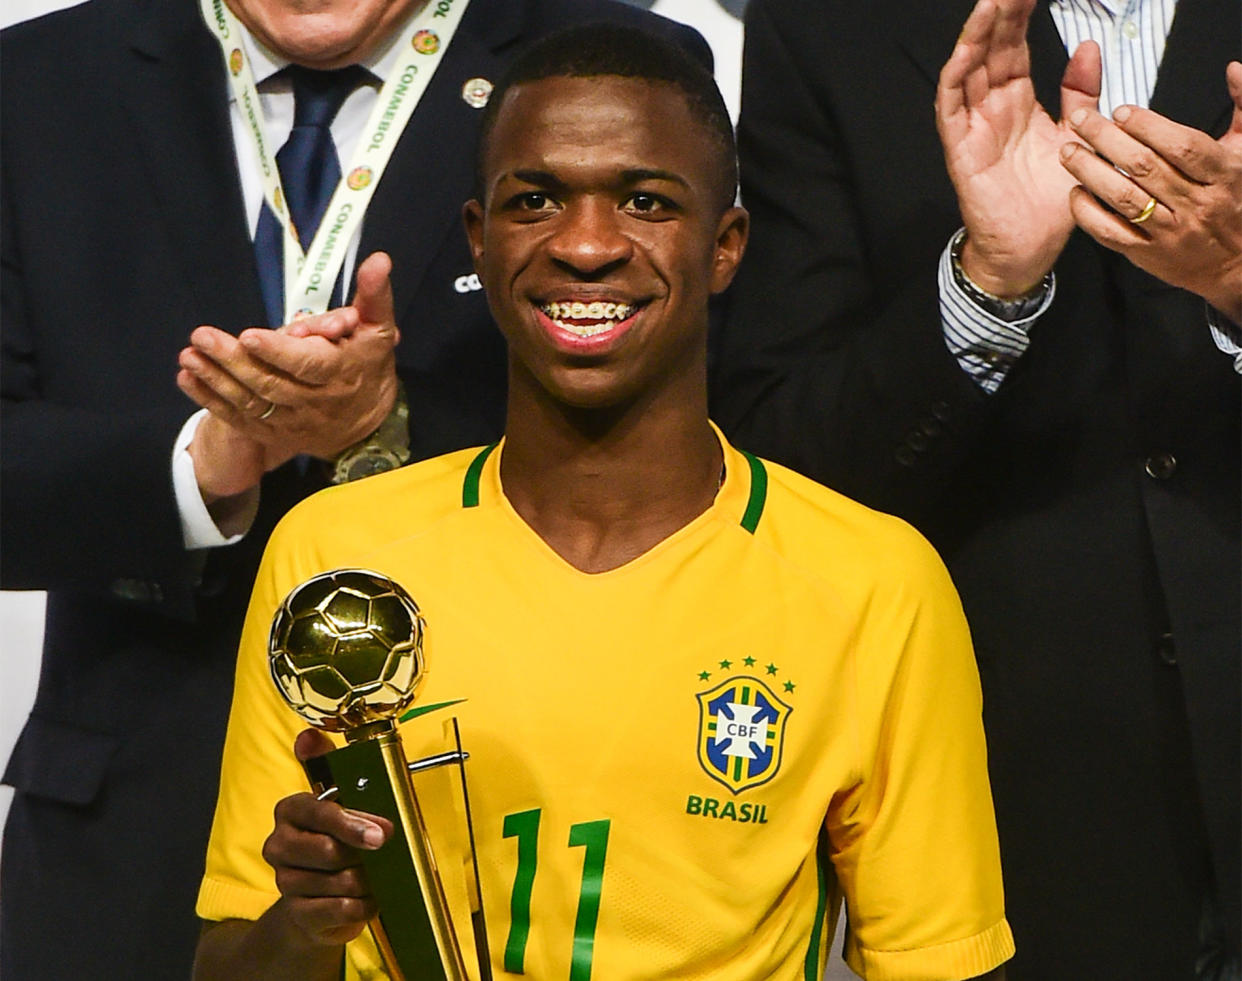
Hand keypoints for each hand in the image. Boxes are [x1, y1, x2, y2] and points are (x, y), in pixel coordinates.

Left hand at [177, 251, 401, 462]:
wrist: (368, 422)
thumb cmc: (368, 363)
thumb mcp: (378, 327)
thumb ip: (374, 294)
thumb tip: (379, 260)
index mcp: (340, 373)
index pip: (308, 364)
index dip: (278, 352)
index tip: (249, 336)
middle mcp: (316, 402)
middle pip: (271, 383)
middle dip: (234, 361)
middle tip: (202, 337)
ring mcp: (294, 421)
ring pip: (252, 403)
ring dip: (217, 380)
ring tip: (188, 356)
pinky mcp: (277, 433)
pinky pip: (241, 419)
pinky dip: (211, 401)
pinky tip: (188, 379)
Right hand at [263, 729, 391, 947]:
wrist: (320, 898)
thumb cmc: (336, 840)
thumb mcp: (339, 799)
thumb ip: (327, 762)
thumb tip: (307, 736)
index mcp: (290, 810)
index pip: (318, 812)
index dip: (351, 823)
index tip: (380, 834)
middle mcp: (279, 844)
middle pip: (328, 851)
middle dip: (363, 855)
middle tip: (382, 854)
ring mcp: (285, 880)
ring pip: (337, 882)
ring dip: (366, 881)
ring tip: (374, 876)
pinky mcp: (297, 913)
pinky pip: (338, 909)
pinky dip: (361, 904)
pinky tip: (368, 898)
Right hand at [936, 0, 1100, 295]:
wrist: (1030, 245)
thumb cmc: (1049, 200)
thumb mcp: (1076, 136)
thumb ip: (1080, 94)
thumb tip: (1089, 48)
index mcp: (1018, 102)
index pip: (1016, 46)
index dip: (1021, 15)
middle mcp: (992, 108)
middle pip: (991, 50)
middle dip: (1000, 14)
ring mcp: (973, 126)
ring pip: (968, 70)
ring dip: (976, 36)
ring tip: (990, 3)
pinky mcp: (960, 148)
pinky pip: (950, 107)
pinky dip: (955, 78)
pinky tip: (965, 52)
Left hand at [1060, 62, 1241, 322]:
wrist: (1238, 264)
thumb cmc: (1238, 200)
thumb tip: (1233, 68)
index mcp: (1224, 175)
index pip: (1183, 147)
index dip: (1150, 127)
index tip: (1122, 111)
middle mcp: (1196, 204)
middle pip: (1145, 168)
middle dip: (1108, 140)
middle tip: (1081, 121)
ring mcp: (1170, 232)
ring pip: (1124, 199)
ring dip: (1091, 172)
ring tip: (1069, 151)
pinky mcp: (1147, 255)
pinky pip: (1111, 233)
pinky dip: (1089, 213)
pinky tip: (1075, 193)